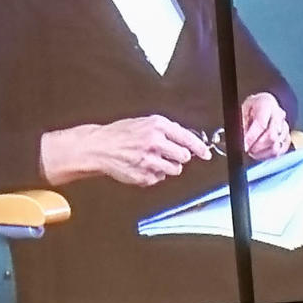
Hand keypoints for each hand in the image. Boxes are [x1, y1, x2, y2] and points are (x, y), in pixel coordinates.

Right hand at [41, 116, 211, 188]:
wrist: (98, 147)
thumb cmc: (119, 134)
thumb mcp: (144, 123)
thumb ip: (166, 130)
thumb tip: (186, 138)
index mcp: (157, 126)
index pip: (187, 138)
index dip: (199, 148)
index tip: (205, 153)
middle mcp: (155, 142)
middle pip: (184, 156)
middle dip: (179, 157)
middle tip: (168, 154)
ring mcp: (149, 160)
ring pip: (174, 170)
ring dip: (168, 167)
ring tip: (153, 161)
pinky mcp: (144, 175)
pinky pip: (159, 179)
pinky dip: (153, 175)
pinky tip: (142, 166)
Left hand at [241, 92, 291, 161]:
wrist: (261, 107)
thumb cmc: (250, 109)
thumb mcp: (242, 112)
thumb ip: (242, 125)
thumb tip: (242, 140)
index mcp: (266, 103)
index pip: (261, 124)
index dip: (251, 137)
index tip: (244, 146)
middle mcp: (279, 114)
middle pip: (271, 137)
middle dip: (257, 146)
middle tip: (247, 149)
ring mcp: (285, 127)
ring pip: (276, 146)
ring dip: (261, 152)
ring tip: (252, 149)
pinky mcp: (287, 138)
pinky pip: (279, 152)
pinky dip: (268, 155)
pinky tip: (259, 152)